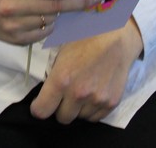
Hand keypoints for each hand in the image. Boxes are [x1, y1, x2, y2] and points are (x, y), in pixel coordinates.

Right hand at [0, 0, 101, 44]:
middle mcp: (12, 7)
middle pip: (57, 6)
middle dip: (81, 0)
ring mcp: (14, 27)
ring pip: (53, 20)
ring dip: (67, 12)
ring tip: (76, 3)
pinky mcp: (16, 41)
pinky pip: (45, 32)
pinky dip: (53, 23)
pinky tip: (53, 15)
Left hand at [29, 18, 143, 123]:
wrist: (116, 36)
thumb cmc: (84, 39)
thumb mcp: (60, 53)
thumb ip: (52, 75)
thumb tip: (45, 92)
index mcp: (61, 79)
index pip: (41, 111)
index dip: (38, 108)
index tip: (40, 104)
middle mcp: (78, 93)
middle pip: (62, 118)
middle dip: (59, 108)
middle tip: (63, 96)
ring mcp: (96, 100)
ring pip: (79, 118)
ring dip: (77, 109)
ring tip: (81, 91)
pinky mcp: (112, 103)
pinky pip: (95, 118)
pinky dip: (91, 110)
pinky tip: (92, 95)